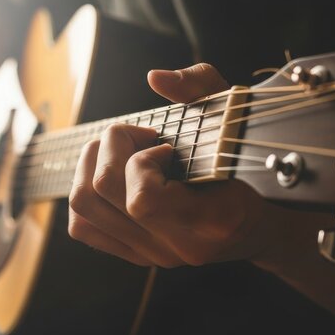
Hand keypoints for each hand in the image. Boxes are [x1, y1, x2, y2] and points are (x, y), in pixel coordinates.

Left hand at [68, 63, 280, 266]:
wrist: (253, 226)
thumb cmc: (243, 165)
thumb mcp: (234, 118)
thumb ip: (200, 87)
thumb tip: (155, 78)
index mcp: (212, 219)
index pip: (143, 200)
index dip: (141, 161)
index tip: (165, 146)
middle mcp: (177, 245)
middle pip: (101, 191)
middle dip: (112, 146)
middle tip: (139, 137)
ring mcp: (154, 255)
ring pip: (83, 206)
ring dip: (91, 164)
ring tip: (121, 153)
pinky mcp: (135, 256)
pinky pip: (81, 225)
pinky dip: (85, 193)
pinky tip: (114, 177)